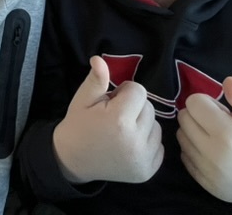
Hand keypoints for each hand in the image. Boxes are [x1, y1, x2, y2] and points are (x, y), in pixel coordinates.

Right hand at [52, 56, 163, 184]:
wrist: (73, 160)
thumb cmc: (79, 125)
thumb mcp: (83, 99)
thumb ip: (96, 79)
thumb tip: (99, 59)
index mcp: (119, 120)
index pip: (138, 90)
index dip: (124, 92)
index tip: (111, 101)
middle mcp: (135, 141)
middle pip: (150, 108)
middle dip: (134, 107)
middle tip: (115, 116)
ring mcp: (143, 159)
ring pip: (157, 126)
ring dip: (142, 124)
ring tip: (122, 131)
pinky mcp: (147, 171)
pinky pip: (159, 145)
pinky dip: (147, 142)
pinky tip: (129, 145)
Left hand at [177, 77, 231, 213]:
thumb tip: (227, 81)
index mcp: (228, 135)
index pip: (193, 103)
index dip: (207, 102)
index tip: (223, 111)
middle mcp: (213, 155)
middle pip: (184, 118)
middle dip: (198, 114)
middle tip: (219, 123)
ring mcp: (207, 173)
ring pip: (181, 137)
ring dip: (194, 131)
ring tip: (216, 137)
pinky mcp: (204, 184)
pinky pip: (184, 156)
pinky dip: (194, 149)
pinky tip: (213, 151)